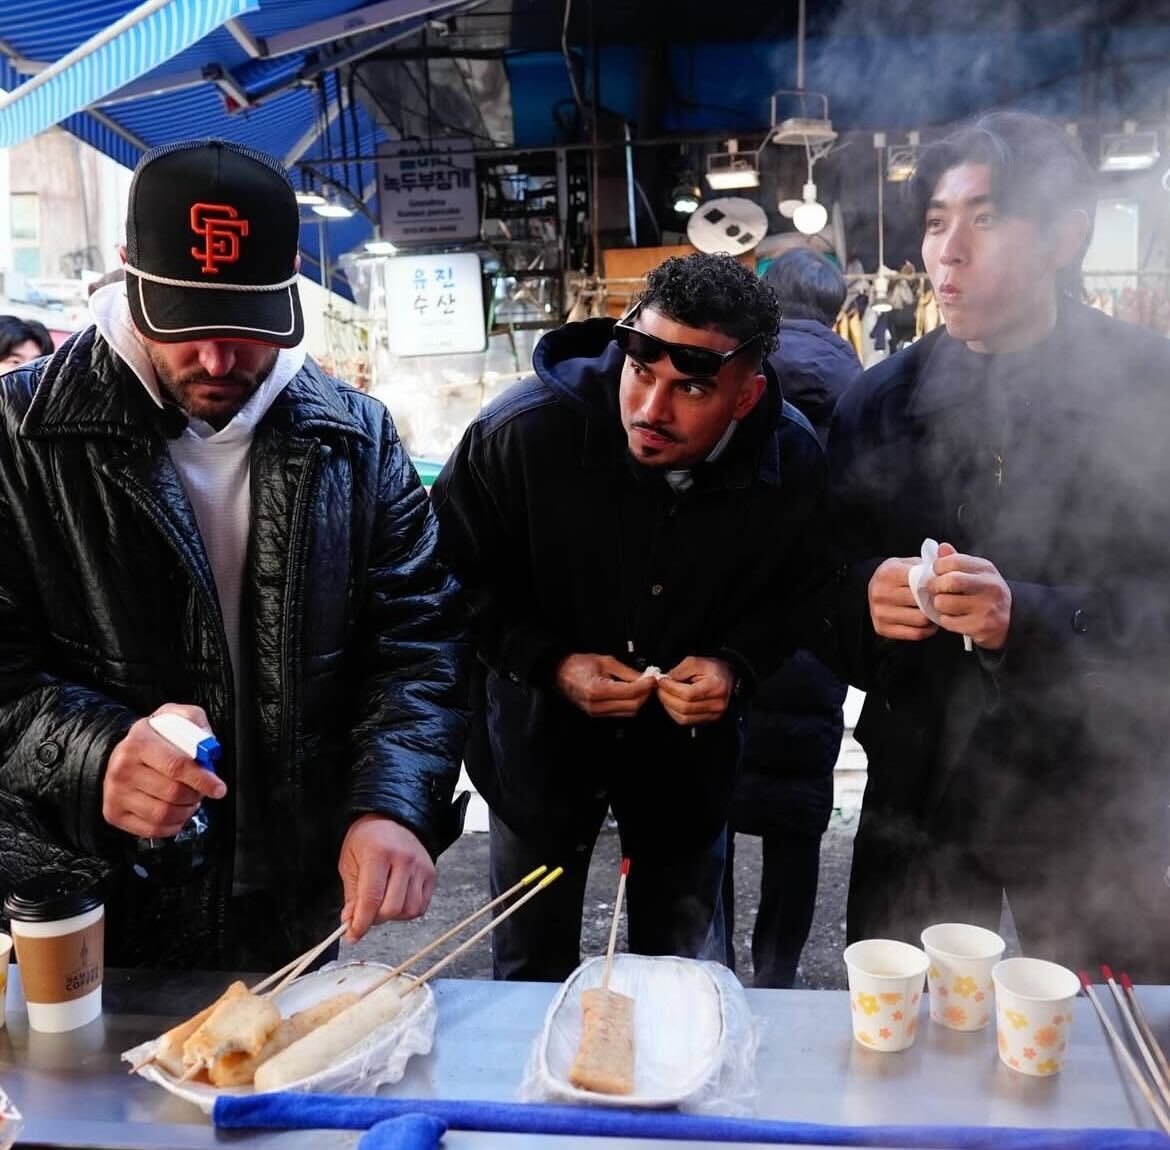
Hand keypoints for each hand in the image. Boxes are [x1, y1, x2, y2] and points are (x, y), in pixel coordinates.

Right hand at [102, 703, 226, 837]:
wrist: (122, 752)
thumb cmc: (155, 737)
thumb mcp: (176, 717)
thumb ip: (195, 724)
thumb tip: (209, 747)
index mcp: (140, 741)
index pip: (176, 765)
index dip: (202, 779)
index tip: (218, 788)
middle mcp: (123, 768)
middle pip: (173, 793)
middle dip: (196, 794)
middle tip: (201, 790)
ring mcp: (116, 793)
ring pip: (163, 814)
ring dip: (185, 811)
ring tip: (188, 800)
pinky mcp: (114, 813)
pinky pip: (152, 829)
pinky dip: (172, 825)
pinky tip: (176, 812)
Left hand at [339, 815, 435, 941]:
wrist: (391, 819)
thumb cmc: (367, 839)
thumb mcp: (349, 863)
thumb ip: (351, 895)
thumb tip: (351, 922)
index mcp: (379, 853)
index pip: (371, 898)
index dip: (361, 922)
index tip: (352, 935)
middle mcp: (404, 859)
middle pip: (392, 908)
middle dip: (375, 919)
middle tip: (365, 915)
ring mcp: (421, 866)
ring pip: (408, 910)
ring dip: (392, 916)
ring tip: (381, 904)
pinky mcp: (431, 874)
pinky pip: (421, 906)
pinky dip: (406, 911)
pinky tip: (396, 900)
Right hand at [553, 653, 656, 717]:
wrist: (560, 673)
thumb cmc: (580, 664)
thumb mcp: (605, 661)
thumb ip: (627, 672)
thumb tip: (646, 677)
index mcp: (598, 690)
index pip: (631, 693)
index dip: (646, 686)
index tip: (653, 678)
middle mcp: (597, 705)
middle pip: (632, 706)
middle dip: (645, 694)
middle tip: (650, 682)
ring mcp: (597, 712)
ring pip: (628, 712)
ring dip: (639, 700)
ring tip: (643, 687)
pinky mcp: (597, 715)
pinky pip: (620, 712)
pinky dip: (630, 704)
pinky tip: (632, 693)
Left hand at [655, 657, 735, 725]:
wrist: (728, 677)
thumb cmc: (712, 668)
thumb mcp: (696, 662)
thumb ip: (679, 670)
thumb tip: (664, 680)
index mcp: (716, 687)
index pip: (688, 693)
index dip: (671, 687)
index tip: (661, 680)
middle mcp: (717, 704)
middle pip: (684, 707)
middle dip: (666, 697)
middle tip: (659, 687)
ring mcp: (714, 715)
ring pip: (683, 717)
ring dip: (668, 706)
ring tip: (664, 694)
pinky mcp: (708, 720)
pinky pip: (686, 721)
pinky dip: (674, 712)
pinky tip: (671, 701)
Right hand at [868, 557, 938, 641]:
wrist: (873, 588)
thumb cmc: (898, 575)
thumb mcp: (909, 563)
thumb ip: (929, 565)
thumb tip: (951, 570)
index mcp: (888, 573)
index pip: (921, 583)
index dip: (937, 586)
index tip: (944, 587)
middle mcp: (881, 593)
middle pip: (922, 603)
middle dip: (936, 602)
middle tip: (944, 601)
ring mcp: (880, 613)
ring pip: (921, 620)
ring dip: (933, 618)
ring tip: (936, 611)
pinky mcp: (882, 628)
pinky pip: (916, 633)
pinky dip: (928, 630)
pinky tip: (929, 622)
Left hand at [927, 542, 1011, 649]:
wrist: (1011, 618)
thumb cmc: (986, 592)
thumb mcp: (976, 572)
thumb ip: (957, 560)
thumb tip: (941, 547)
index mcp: (986, 569)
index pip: (955, 561)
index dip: (938, 566)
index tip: (935, 572)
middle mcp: (989, 586)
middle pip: (950, 581)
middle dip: (934, 586)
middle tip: (933, 590)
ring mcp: (986, 607)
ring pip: (944, 603)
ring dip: (938, 605)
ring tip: (944, 604)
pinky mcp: (981, 626)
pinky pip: (948, 621)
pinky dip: (944, 620)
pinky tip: (952, 617)